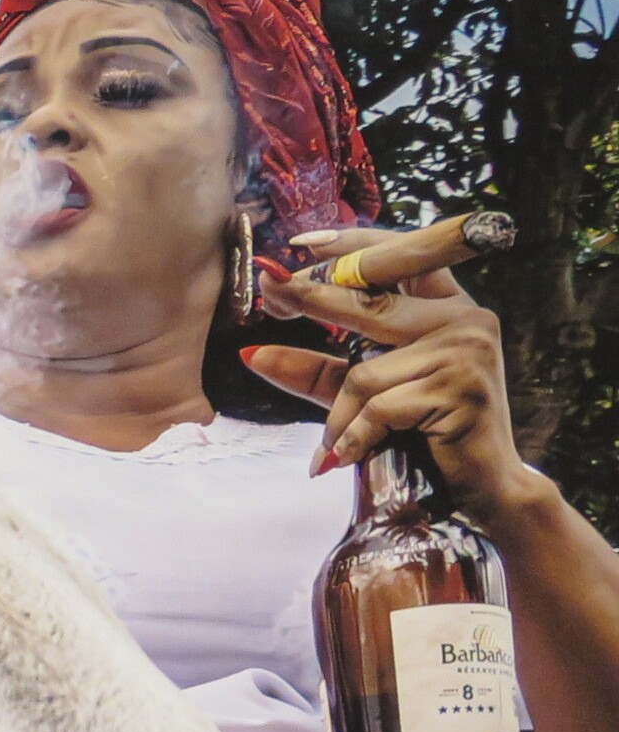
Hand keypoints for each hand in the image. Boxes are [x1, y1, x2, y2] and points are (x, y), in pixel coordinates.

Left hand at [241, 226, 537, 520]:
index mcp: (447, 308)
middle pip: (371, 301)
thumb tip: (251, 353)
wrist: (480, 486)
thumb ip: (316, 371)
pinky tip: (356, 454)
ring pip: (364, 373)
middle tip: (272, 295)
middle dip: (315, 300)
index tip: (300, 244)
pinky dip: (356, 436)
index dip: (351, 245)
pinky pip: (378, 407)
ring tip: (339, 445)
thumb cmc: (422, 436)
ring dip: (339, 418)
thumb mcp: (363, 396)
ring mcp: (466, 350)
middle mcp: (464, 318)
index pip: (400, 258)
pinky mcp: (459, 388)